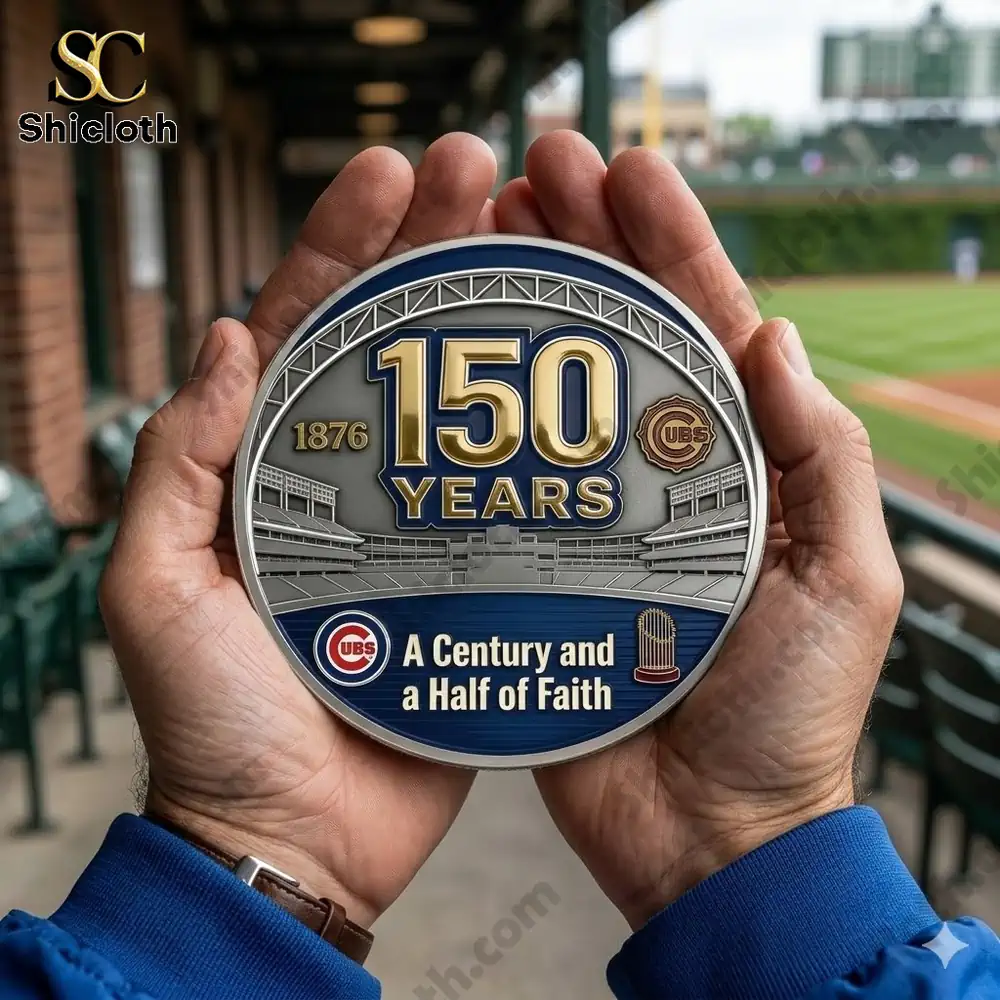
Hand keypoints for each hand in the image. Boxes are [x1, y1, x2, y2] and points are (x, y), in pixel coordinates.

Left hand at [100, 134, 497, 927]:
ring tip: (540, 240)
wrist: (301, 836)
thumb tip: (227, 338)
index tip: (394, 171)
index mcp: (264, 466)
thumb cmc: (214, 724)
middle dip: (430, 244)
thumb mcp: (159, 589)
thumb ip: (178, 465)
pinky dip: (535, 432)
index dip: (343, 242)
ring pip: (457, 399)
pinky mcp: (473, 571)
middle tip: (485, 170)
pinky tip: (577, 379)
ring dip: (491, 316)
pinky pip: (504, 485)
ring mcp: (416, 520)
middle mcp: (344, 477)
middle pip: (389, 338)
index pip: (301, 325)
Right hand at [497, 131, 902, 928]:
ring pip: (551, 388)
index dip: (667, 239)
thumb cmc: (785, 718)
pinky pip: (501, 474)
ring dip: (523, 304)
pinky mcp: (532, 562)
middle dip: (581, 243)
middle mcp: (661, 473)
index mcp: (742, 464)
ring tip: (478, 233)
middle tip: (526, 171)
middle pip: (619, 333)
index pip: (705, 323)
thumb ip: (822, 460)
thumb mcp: (841, 583)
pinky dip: (475, 416)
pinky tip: (441, 363)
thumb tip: (772, 336)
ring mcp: (589, 513)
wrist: (704, 831)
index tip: (620, 169)